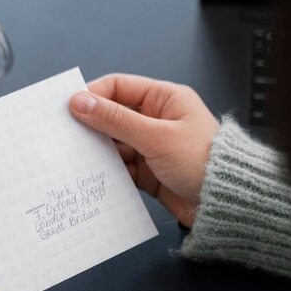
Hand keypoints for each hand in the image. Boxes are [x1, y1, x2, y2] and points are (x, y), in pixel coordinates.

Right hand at [70, 74, 218, 226]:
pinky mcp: (149, 172)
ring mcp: (152, 147)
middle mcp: (157, 119)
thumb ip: (116, 120)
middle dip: (92, 127)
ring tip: (78, 160)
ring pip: (115, 144)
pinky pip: (121, 167)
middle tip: (66, 137)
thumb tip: (80, 102)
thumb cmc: (202, 162)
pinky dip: (109, 172)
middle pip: (113, 117)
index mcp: (164, 99)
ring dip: (99, 153)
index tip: (69, 108)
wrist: (224, 203)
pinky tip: (95, 177)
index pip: (119, 87)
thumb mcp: (156, 137)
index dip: (93, 95)